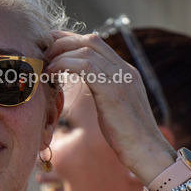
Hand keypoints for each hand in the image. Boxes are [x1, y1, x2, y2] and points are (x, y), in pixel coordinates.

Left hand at [44, 30, 174, 178]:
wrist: (146, 151)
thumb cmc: (128, 137)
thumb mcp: (115, 107)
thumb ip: (105, 92)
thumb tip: (91, 90)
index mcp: (126, 72)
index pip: (97, 44)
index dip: (72, 40)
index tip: (53, 44)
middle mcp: (125, 69)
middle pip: (90, 40)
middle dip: (63, 41)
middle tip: (44, 52)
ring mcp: (120, 78)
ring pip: (86, 50)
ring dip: (61, 54)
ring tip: (46, 65)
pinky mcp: (112, 90)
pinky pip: (85, 66)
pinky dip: (65, 65)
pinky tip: (53, 74)